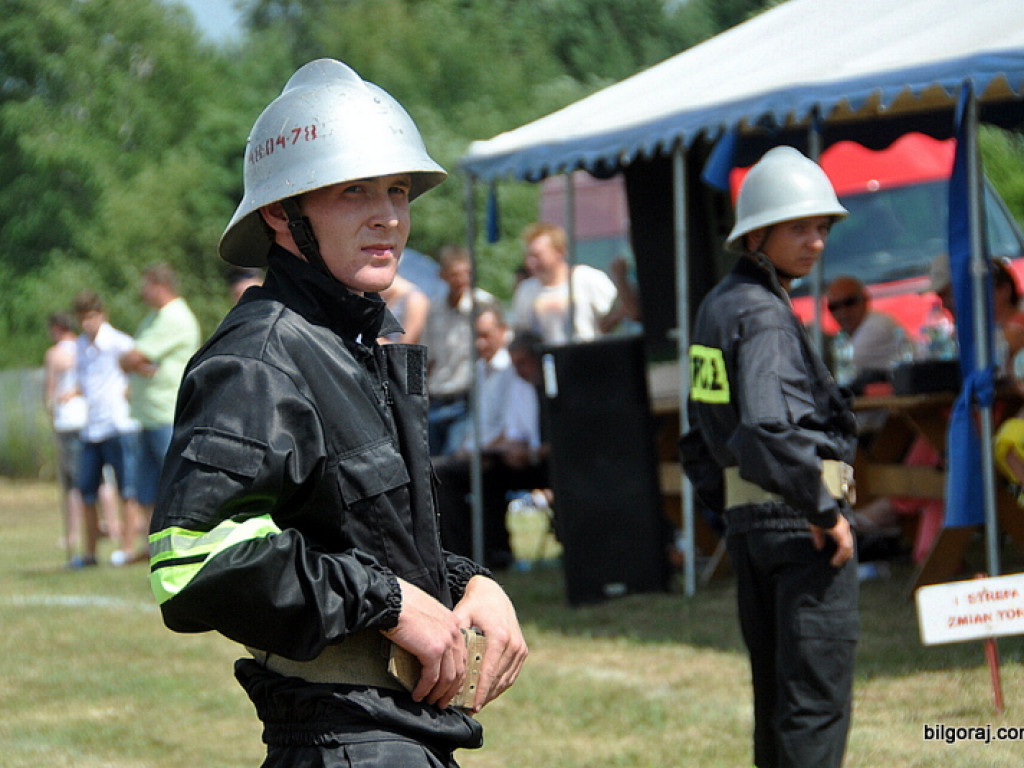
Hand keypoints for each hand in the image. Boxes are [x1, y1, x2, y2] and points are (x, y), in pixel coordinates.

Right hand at [381, 578, 466, 708]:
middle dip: (451, 690)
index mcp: (453, 623)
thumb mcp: (426, 615)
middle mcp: (454, 632)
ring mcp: (446, 642)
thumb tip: (428, 650)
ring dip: (438, 694)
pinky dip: (424, 689)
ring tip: (429, 703)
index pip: (462, 655)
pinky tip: (417, 695)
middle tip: (442, 702)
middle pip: (459, 669)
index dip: (457, 675)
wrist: (391, 601)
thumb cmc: (402, 605)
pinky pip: (432, 677)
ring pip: (448, 677)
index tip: (449, 688)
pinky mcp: (433, 651)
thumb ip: (433, 630)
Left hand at [452, 575, 527, 712]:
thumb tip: (447, 664)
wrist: (492, 592)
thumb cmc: (473, 604)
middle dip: (485, 696)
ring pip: (507, 679)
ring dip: (493, 693)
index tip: (472, 706)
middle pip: (498, 678)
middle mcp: (513, 643)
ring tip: (477, 704)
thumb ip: (456, 638)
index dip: (481, 691)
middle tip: (469, 709)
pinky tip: (488, 693)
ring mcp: (520, 647)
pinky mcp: (522, 649)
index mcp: (499, 637)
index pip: (489, 672)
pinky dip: (501, 685)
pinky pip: (512, 673)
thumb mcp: (461, 616)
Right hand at [809, 513, 854, 567]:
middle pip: (849, 544)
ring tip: (837, 563)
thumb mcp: (816, 527)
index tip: (839, 556)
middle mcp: (844, 527)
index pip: (845, 539)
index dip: (843, 549)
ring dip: (843, 556)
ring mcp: (844, 530)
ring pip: (848, 547)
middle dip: (845, 554)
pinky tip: (835, 561)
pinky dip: (840, 556)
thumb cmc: (817, 514)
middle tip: (840, 562)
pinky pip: (844, 547)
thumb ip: (819, 537)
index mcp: (840, 525)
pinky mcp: (841, 534)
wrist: (818, 508)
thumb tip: (819, 547)